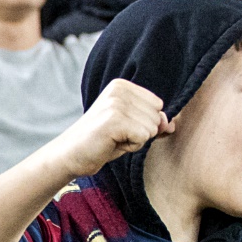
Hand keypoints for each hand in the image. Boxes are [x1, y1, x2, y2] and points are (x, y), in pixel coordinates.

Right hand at [55, 78, 171, 176]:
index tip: (119, 127)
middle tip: (115, 135)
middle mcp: (119, 90)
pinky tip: (111, 143)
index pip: (157, 105)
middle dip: (141, 132)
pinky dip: (130, 146)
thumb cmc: (101, 142)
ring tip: (112, 139)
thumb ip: (153, 123)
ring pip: (152, 128)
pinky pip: (143, 137)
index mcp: (122, 86)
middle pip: (157, 116)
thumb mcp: (130, 128)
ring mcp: (116, 104)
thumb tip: (171, 125)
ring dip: (135, 140)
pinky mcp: (114, 120)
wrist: (70, 155)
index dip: (143, 123)